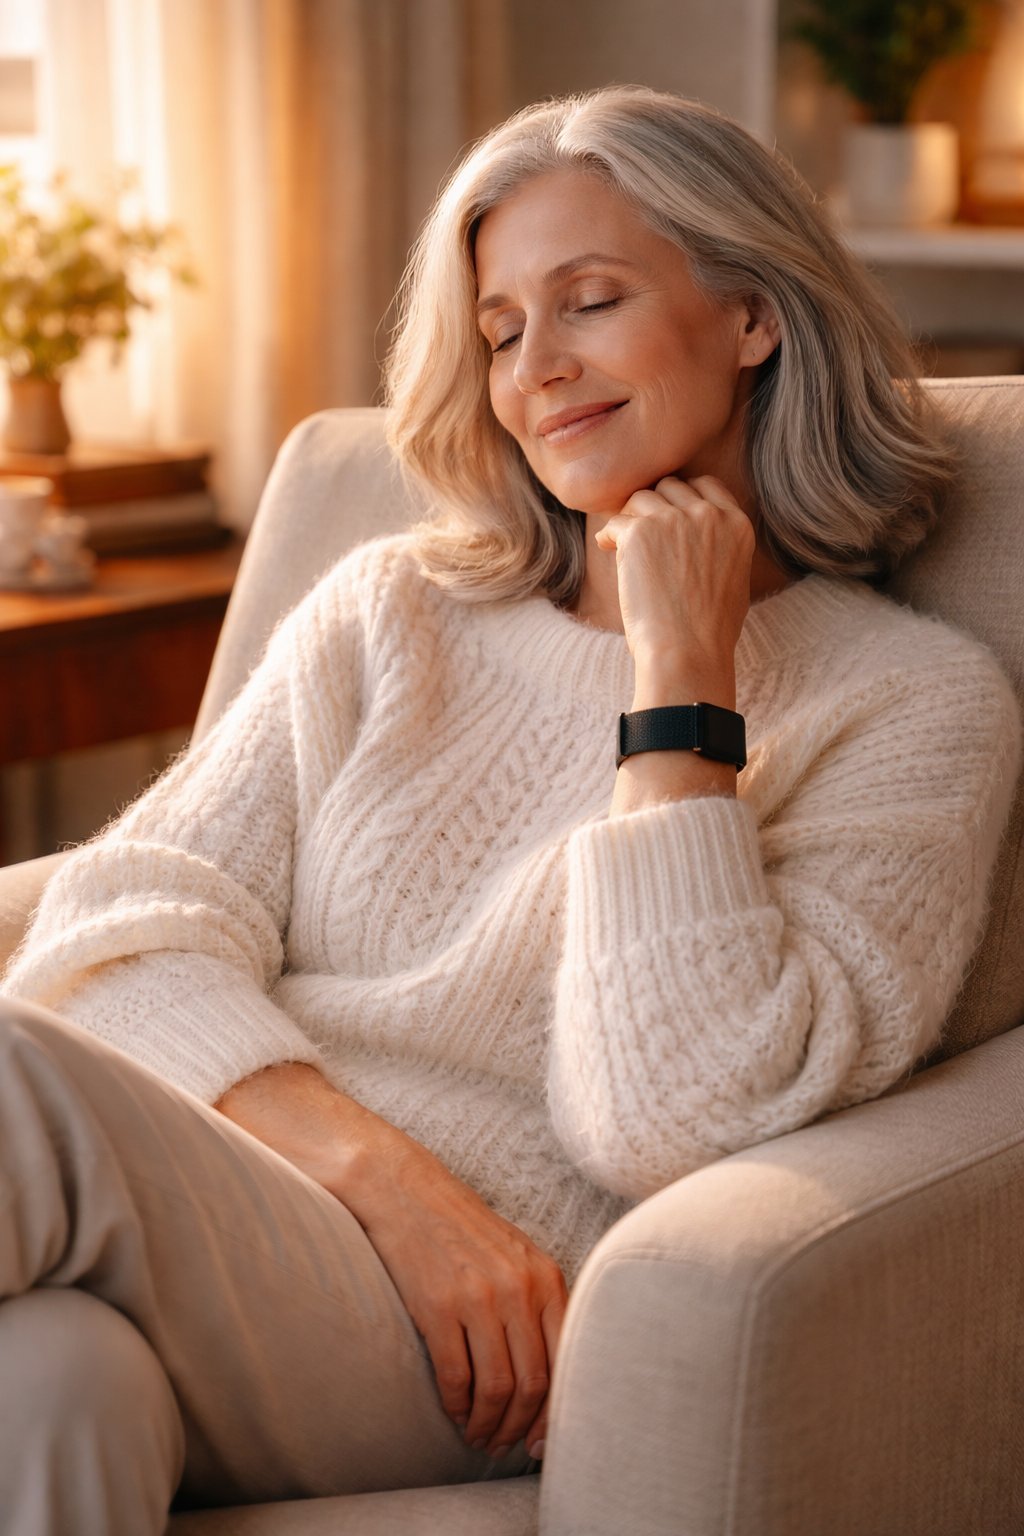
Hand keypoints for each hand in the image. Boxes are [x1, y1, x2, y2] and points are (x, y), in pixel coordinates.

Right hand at [356, 1138, 567, 1460]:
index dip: (555, 1413)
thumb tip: (550, 1380)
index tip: (541, 1441)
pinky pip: (455, 1376)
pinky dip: (456, 1405)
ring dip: (488, 1424)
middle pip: (532, 1383)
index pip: (565, 1362)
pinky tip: (454, 1411)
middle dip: (520, 1427)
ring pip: (497, 1388)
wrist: (406, 1192)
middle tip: (504, 1446)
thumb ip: (539, 1306)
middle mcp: (519, 1288)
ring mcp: (479, 1297)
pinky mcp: (438, 1306)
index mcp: (545, 1277)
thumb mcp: (517, 1258)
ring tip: (478, 1435)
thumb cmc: (463, 1229)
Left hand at [595, 474, 754, 687]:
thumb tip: (699, 539)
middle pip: (669, 486)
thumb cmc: (710, 631)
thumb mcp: (735, 580)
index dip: (682, 497)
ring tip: (624, 545)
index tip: (668, 514)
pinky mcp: (639, 533)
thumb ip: (721, 547)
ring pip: (640, 499)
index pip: (705, 485)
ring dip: (631, 519)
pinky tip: (607, 549)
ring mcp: (672, 520)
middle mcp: (707, 514)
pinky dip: (609, 536)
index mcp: (736, 523)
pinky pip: (615, 522)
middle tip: (642, 533)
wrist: (687, 652)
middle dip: (654, 506)